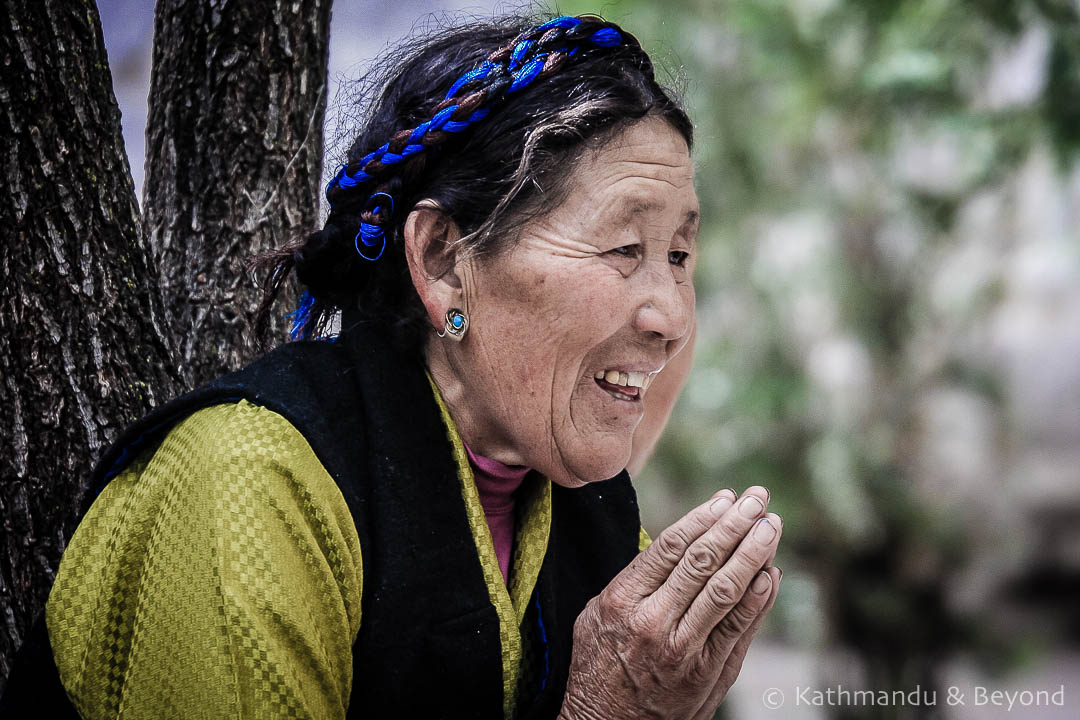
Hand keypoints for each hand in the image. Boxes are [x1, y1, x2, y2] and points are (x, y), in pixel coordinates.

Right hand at [559, 486, 781, 719]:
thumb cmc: (599, 664)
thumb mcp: (597, 614)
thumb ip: (635, 580)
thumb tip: (679, 541)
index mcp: (623, 601)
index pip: (672, 548)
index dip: (703, 518)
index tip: (726, 498)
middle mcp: (653, 623)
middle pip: (703, 562)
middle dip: (735, 525)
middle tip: (758, 499)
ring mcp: (684, 650)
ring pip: (726, 591)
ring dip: (754, 553)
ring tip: (771, 525)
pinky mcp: (708, 674)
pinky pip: (740, 627)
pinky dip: (759, 597)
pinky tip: (770, 572)